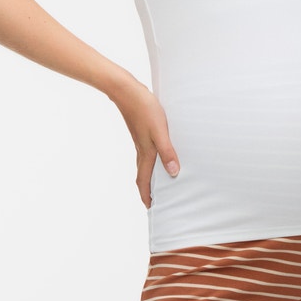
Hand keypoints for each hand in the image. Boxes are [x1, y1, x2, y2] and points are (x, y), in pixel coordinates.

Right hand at [117, 78, 179, 210]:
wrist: (126, 91)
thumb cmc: (144, 109)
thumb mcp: (160, 131)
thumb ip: (167, 152)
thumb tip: (173, 173)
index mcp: (145, 153)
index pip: (144, 181)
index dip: (147, 197)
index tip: (151, 209)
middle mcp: (141, 151)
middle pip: (142, 177)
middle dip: (147, 192)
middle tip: (155, 202)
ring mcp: (140, 142)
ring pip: (144, 166)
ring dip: (149, 178)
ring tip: (159, 185)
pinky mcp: (141, 133)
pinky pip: (146, 155)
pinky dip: (151, 164)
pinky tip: (159, 159)